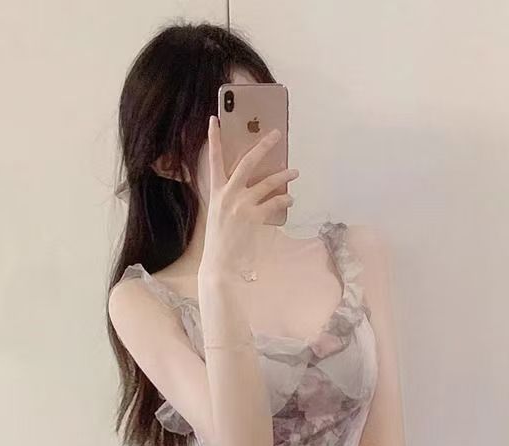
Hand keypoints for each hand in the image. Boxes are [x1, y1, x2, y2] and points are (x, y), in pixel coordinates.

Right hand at [201, 115, 298, 277]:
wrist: (218, 263)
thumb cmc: (219, 239)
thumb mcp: (218, 213)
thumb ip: (229, 196)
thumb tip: (249, 185)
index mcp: (216, 191)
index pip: (213, 160)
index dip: (214, 139)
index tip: (214, 120)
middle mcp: (227, 194)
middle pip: (247, 162)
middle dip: (263, 146)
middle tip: (277, 134)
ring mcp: (240, 205)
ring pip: (267, 182)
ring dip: (284, 175)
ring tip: (295, 171)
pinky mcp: (252, 218)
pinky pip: (274, 203)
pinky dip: (284, 199)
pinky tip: (291, 199)